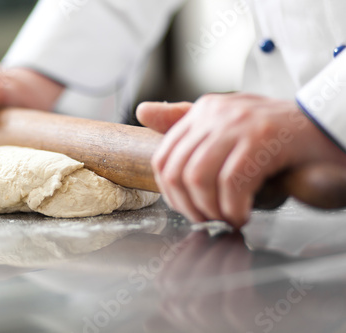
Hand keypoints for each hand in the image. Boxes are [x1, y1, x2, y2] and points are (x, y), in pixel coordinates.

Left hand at [137, 93, 345, 227]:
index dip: (169, 193)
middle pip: (176, 171)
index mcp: (203, 111)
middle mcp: (216, 113)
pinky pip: (231, 183)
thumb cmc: (273, 133)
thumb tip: (142, 111)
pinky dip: (233, 208)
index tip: (187, 209)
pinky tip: (242, 215)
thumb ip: (183, 121)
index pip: (163, 157)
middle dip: (187, 206)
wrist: (323, 125)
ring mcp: (238, 123)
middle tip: (206, 220)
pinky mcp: (262, 138)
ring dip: (209, 209)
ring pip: (198, 178)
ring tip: (224, 219)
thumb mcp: (226, 123)